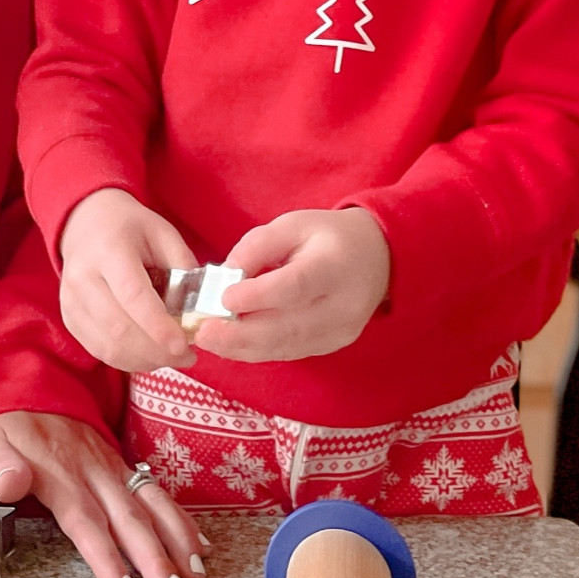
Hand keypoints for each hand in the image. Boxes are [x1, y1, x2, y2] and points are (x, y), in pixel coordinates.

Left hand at [0, 410, 206, 577]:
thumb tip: (10, 483)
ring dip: (177, 540)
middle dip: (156, 559)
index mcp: (60, 474)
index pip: (87, 523)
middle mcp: (94, 472)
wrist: (29, 384)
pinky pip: (156, 492)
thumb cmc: (7, 425)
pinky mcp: (122, 465)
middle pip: (129, 520)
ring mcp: (113, 467)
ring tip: (197, 575)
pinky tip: (198, 545)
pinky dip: (180, 519)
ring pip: (151, 506)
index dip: (108, 559)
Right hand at [57, 188, 199, 372]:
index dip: (158, 326)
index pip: (133, 295)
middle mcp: (82, 277)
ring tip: (171, 357)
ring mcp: (70, 301)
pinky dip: (127, 360)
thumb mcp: (163, 232)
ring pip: (108, 346)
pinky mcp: (69, 319)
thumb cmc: (129, 228)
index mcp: (108, 250)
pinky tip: (149, 355)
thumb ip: (183, 266)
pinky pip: (99, 350)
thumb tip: (199, 308)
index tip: (184, 345)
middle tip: (188, 356)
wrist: (85, 222)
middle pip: (119, 328)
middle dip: (157, 351)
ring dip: (144, 360)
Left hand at [194, 207, 389, 363]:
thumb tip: (225, 275)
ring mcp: (341, 330)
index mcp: (334, 265)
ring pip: (288, 347)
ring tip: (209, 341)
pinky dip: (259, 351)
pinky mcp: (333, 345)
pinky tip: (232, 346)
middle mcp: (343, 304)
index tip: (224, 299)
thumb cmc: (327, 237)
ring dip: (244, 348)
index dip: (259, 296)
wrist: (376, 258)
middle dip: (241, 334)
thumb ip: (257, 246)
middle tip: (203, 332)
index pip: (296, 286)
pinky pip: (292, 352)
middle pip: (290, 327)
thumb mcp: (292, 224)